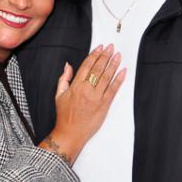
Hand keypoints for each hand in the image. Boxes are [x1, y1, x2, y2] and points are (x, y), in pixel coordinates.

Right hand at [39, 44, 125, 164]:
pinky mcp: (104, 106)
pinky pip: (113, 90)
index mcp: (75, 86)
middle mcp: (86, 90)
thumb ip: (64, 79)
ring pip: (107, 77)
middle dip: (105, 56)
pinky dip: (119, 80)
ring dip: (113, 65)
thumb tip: (68, 66)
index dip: (94, 55)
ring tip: (118, 56)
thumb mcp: (59, 95)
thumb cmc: (64, 116)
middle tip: (111, 48)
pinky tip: (123, 72)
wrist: (70, 133)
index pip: (87, 66)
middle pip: (98, 69)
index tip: (100, 48)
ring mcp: (96, 98)